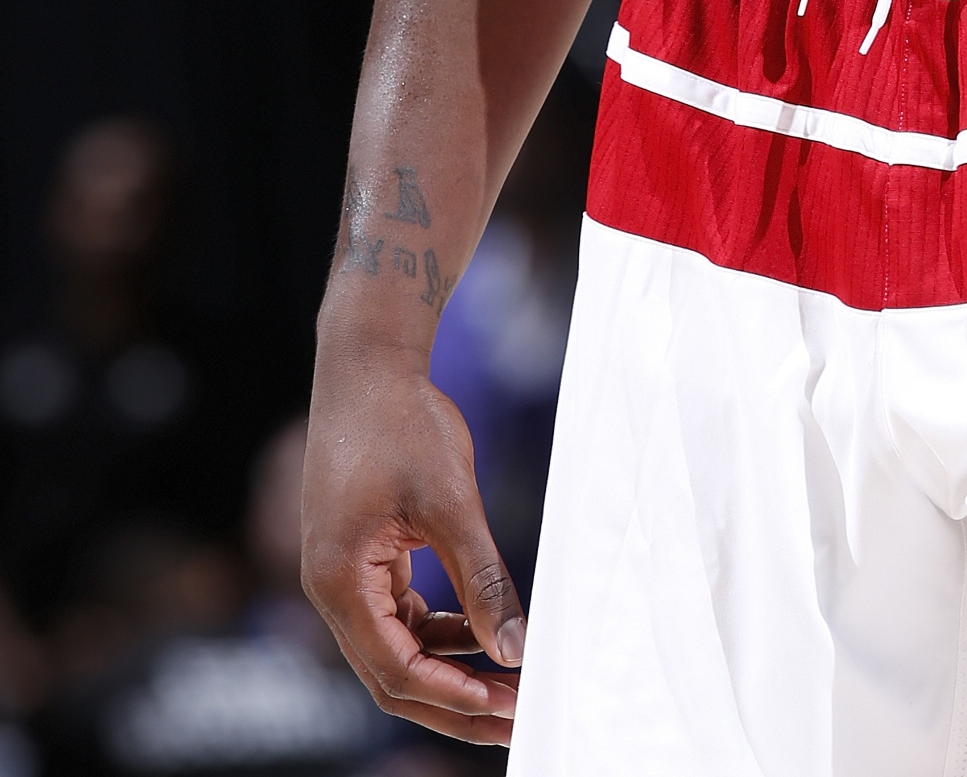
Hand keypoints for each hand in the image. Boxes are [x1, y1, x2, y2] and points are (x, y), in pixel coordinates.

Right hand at [302, 345, 523, 746]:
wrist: (368, 363)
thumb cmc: (402, 421)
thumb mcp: (451, 502)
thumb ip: (482, 579)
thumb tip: (512, 649)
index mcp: (341, 582)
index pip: (396, 670)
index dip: (454, 696)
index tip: (509, 706)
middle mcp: (332, 590)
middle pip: (391, 677)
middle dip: (455, 703)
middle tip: (518, 719)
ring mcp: (345, 575)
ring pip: (396, 650)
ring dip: (451, 670)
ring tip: (511, 683)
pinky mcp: (362, 558)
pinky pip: (399, 617)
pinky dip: (439, 633)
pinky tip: (482, 636)